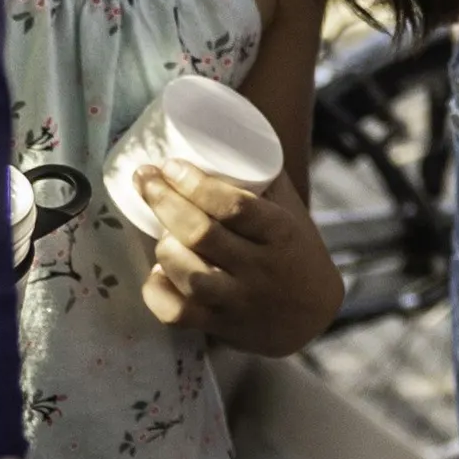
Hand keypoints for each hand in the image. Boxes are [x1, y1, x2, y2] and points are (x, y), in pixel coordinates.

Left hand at [136, 159, 343, 354]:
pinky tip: (158, 274)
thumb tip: (224, 131)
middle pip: (202, 235)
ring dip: (165, 248)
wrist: (313, 316)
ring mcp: (239, 301)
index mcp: (281, 233)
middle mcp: (260, 268)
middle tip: (145, 179)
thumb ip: (262, 180)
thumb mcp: (290, 212)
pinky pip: (177, 314)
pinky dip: (158, 292)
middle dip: (164, 202)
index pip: (234, 207)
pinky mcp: (220, 326)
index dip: (196, 185)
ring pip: (188, 274)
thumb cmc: (295, 252)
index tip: (171, 166)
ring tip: (160, 231)